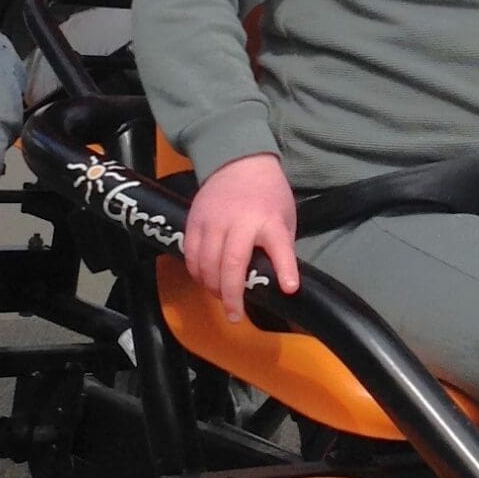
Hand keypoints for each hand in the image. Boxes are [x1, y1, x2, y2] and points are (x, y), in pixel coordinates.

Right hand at [184, 152, 299, 322]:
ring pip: (206, 263)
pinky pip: (190, 253)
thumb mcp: (285, 218)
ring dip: (212, 286)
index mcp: (269, 221)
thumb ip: (281, 248)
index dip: (285, 270)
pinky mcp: (194, 219)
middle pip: (232, 265)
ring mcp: (213, 220)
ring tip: (221, 296)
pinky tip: (204, 279)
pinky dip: (195, 272)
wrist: (240, 161)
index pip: (279, 246)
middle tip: (235, 316)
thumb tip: (281, 284)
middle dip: (232, 295)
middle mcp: (240, 221)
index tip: (289, 288)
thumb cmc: (268, 195)